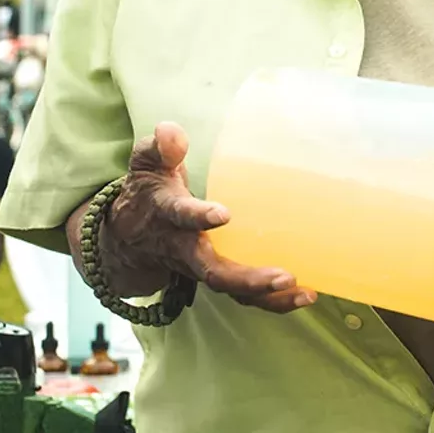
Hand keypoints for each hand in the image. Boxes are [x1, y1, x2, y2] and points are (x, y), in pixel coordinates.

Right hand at [91, 122, 316, 315]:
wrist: (128, 238)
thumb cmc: (149, 192)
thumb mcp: (147, 164)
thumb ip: (161, 147)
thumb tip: (171, 131)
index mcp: (167, 215)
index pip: (180, 216)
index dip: (198, 216)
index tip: (223, 214)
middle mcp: (183, 249)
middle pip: (212, 270)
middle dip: (246, 277)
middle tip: (283, 276)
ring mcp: (200, 268)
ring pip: (230, 289)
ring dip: (266, 295)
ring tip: (302, 292)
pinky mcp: (216, 278)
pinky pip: (243, 296)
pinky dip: (273, 301)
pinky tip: (305, 295)